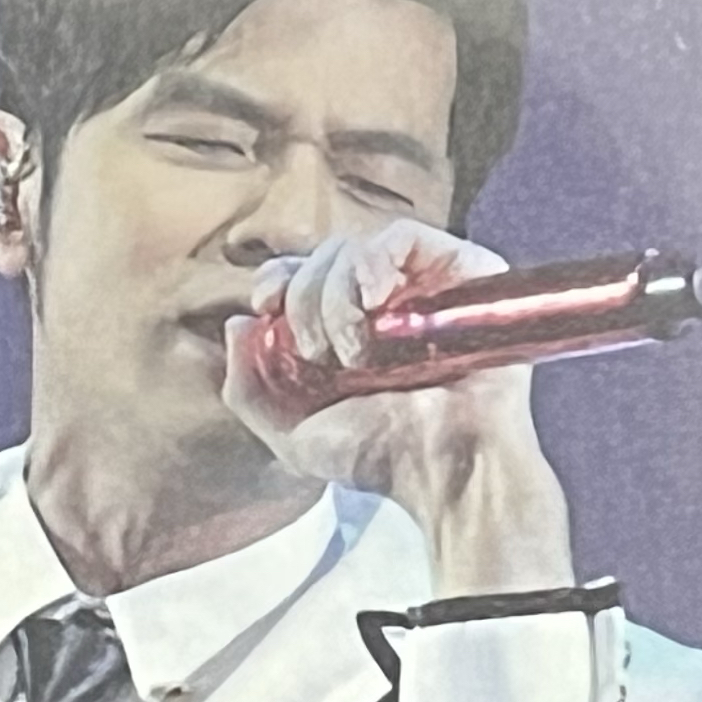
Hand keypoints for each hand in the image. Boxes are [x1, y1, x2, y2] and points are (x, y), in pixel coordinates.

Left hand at [223, 220, 576, 597]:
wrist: (438, 465)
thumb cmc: (376, 456)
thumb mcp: (290, 434)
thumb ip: (247, 387)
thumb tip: (238, 323)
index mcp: (343, 327)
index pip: (299, 273)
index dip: (276, 279)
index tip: (264, 307)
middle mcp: (383, 302)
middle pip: (323, 256)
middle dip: (304, 300)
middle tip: (321, 356)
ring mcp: (422, 285)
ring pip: (357, 246)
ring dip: (336, 293)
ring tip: (355, 352)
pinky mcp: (462, 272)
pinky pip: (406, 236)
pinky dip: (375, 260)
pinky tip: (374, 301)